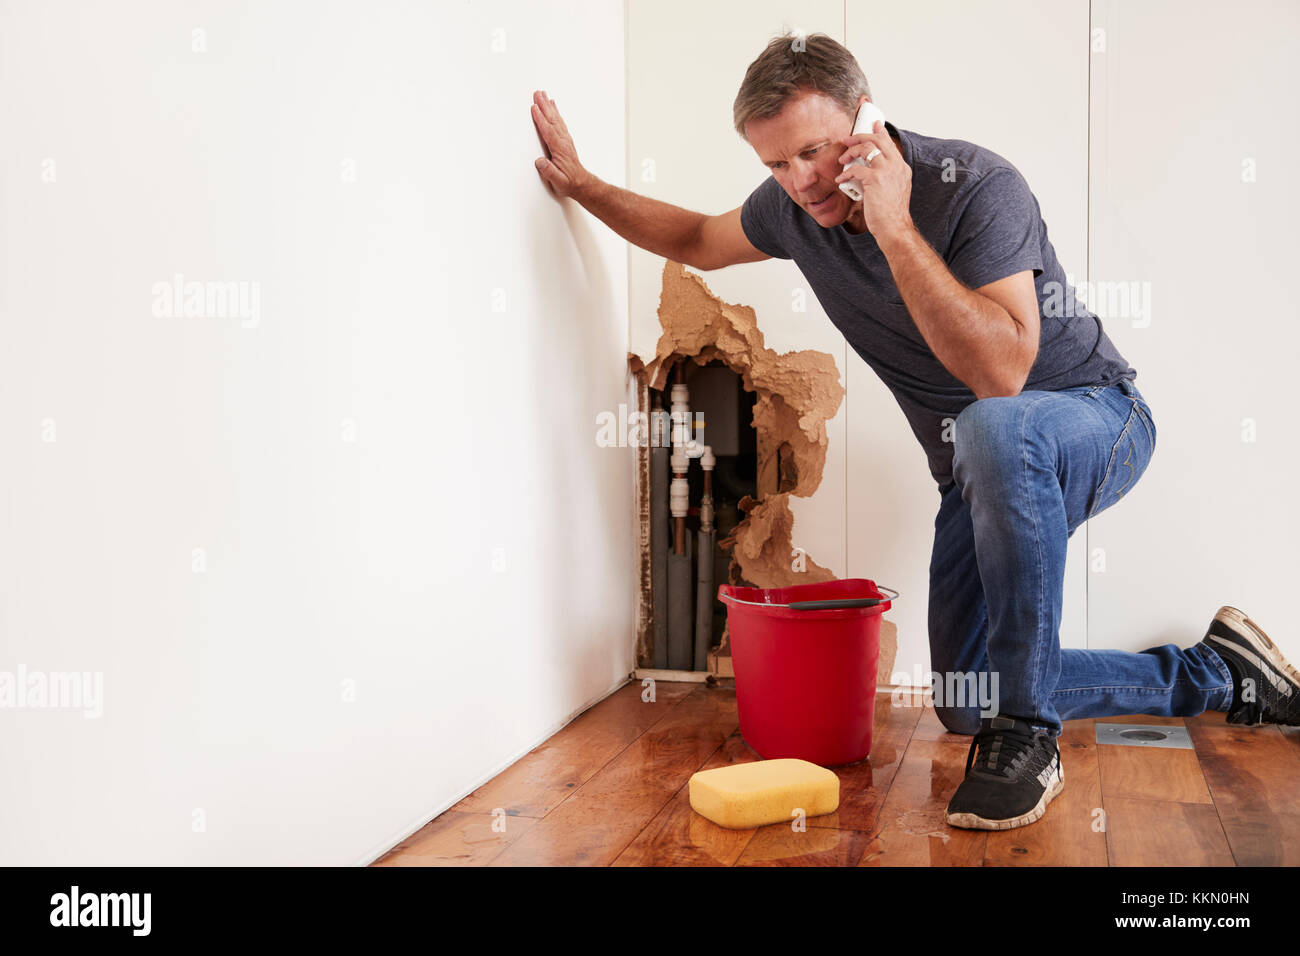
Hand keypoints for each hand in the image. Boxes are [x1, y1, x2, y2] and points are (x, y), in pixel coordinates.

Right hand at [531, 90, 591, 198]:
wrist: (581, 184)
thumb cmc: (569, 183)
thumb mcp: (558, 182)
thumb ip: (549, 172)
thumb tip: (540, 162)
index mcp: (560, 149)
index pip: (548, 131)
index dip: (540, 119)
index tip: (534, 107)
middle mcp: (563, 141)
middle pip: (552, 120)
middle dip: (544, 106)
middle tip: (537, 93)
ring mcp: (565, 139)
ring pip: (556, 118)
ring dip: (549, 106)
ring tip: (543, 94)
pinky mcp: (565, 140)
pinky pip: (559, 122)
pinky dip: (555, 112)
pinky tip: (553, 106)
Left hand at [835, 120, 912, 239]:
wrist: (894, 228)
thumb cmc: (890, 214)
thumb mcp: (891, 191)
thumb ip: (883, 178)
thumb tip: (866, 172)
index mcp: (901, 168)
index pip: (889, 144)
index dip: (880, 132)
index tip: (874, 124)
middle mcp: (897, 166)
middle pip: (877, 139)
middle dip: (859, 136)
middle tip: (847, 141)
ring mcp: (887, 171)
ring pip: (867, 148)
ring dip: (851, 152)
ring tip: (842, 160)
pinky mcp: (875, 180)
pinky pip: (856, 169)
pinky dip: (845, 174)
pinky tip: (840, 180)